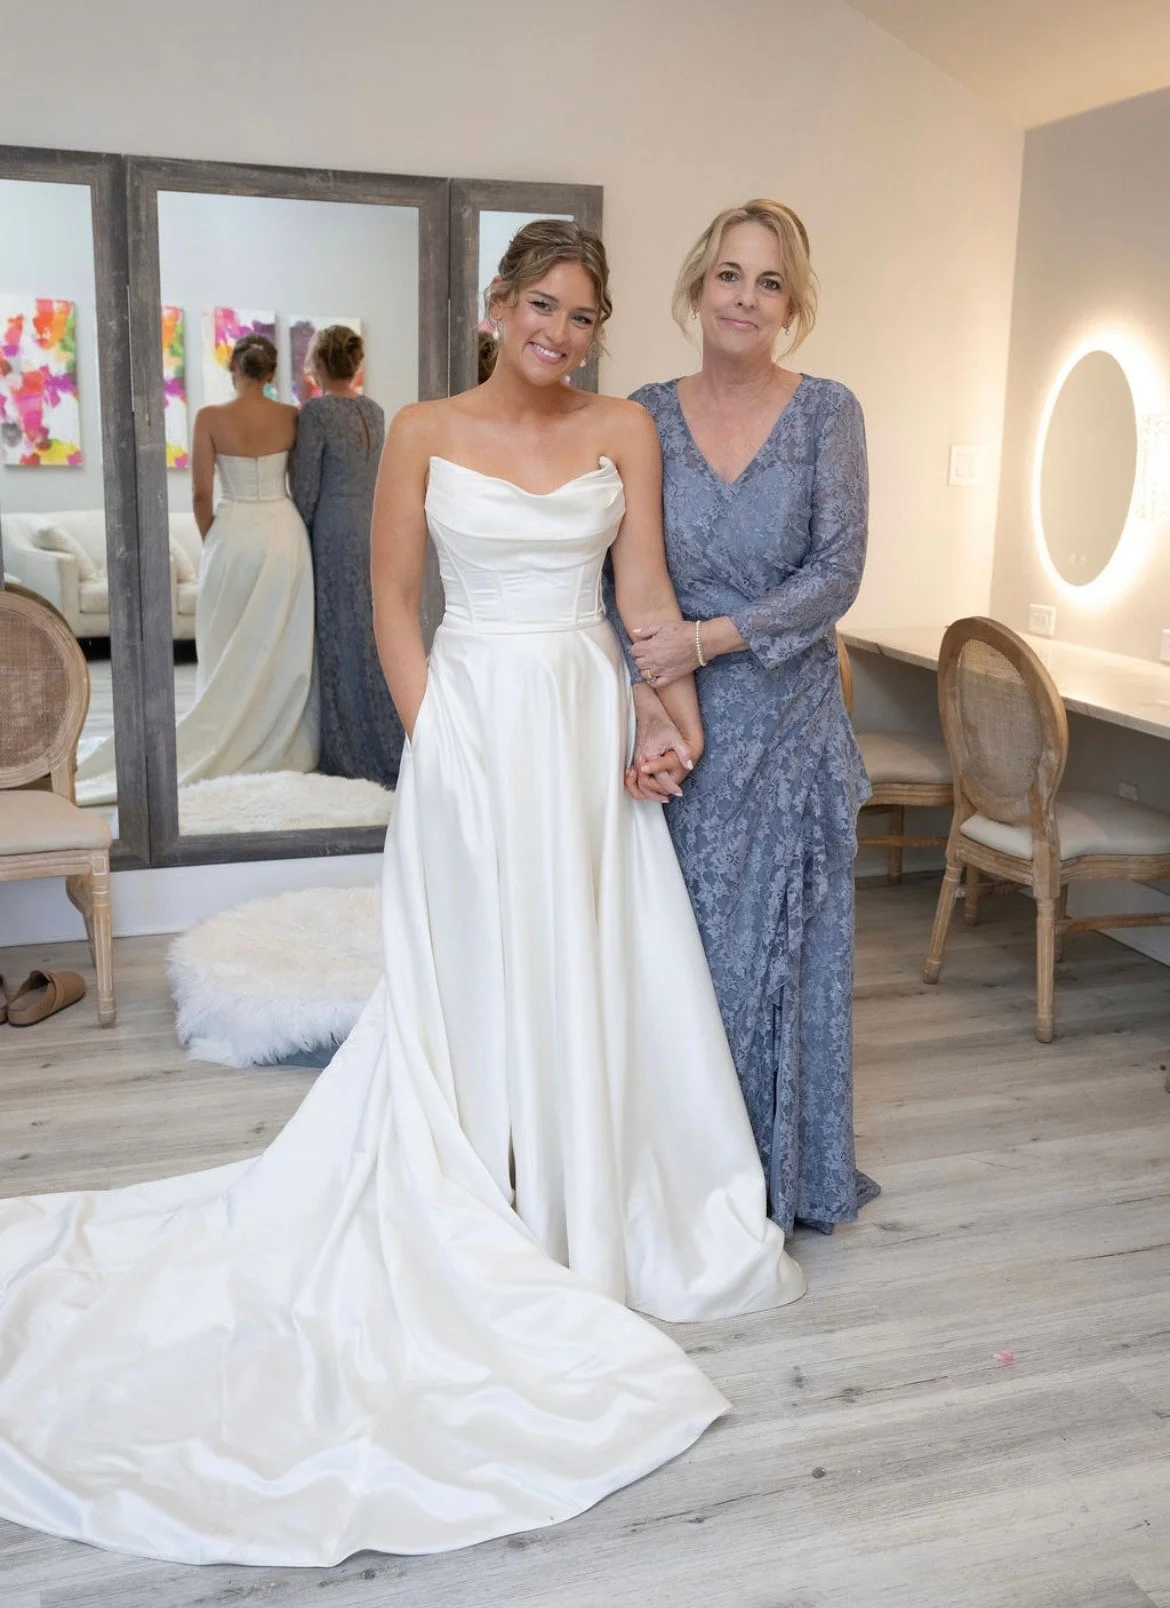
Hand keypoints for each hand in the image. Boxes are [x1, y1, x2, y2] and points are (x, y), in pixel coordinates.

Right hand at [624, 686, 695, 802]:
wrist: (650, 714)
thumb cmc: (661, 724)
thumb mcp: (675, 738)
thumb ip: (683, 753)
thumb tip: (689, 766)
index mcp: (649, 756)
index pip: (660, 778)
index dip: (671, 787)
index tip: (679, 792)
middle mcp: (641, 761)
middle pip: (645, 785)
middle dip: (657, 794)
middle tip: (670, 797)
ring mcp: (637, 761)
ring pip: (638, 784)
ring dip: (648, 793)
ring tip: (663, 796)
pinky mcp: (637, 760)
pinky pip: (636, 779)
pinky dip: (643, 786)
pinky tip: (655, 787)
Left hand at [631, 620, 700, 688]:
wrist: (701, 642)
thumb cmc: (684, 631)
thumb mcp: (663, 625)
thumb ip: (647, 630)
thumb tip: (635, 632)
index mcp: (650, 647)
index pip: (634, 650)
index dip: (638, 647)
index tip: (643, 645)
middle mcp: (654, 660)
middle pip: (638, 662)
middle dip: (641, 657)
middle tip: (648, 653)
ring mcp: (662, 670)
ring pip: (645, 674)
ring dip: (646, 668)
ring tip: (652, 663)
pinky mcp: (671, 676)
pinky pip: (656, 683)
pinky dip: (653, 680)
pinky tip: (655, 674)